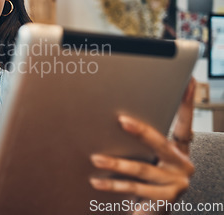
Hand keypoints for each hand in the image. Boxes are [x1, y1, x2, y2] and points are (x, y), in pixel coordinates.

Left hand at [89, 78, 195, 204]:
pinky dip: (116, 189)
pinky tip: (99, 184)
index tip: (188, 82)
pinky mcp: (164, 201)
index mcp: (180, 149)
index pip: (185, 122)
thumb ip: (144, 140)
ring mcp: (175, 184)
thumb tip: (118, 116)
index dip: (187, 102)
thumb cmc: (153, 177)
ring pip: (142, 170)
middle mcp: (181, 165)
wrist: (159, 209)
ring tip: (96, 159)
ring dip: (117, 165)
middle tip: (122, 121)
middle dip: (141, 131)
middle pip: (159, 144)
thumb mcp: (153, 156)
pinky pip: (136, 192)